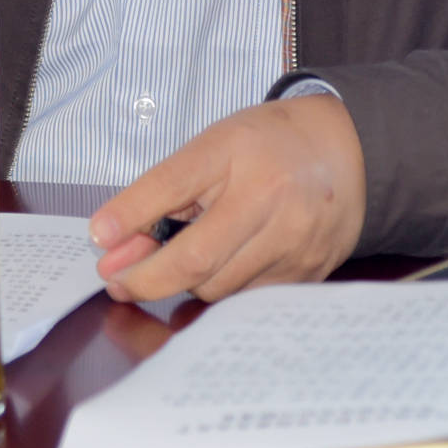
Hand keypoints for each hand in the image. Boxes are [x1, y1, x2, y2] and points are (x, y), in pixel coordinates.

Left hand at [88, 91, 365, 302]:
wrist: (348, 151)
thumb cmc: (266, 146)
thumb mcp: (212, 147)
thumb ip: (162, 193)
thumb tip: (111, 243)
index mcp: (236, 153)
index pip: (169, 187)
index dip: (128, 216)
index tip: (99, 238)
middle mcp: (269, 199)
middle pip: (195, 260)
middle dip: (146, 278)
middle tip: (118, 280)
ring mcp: (294, 242)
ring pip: (218, 289)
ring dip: (186, 284)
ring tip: (180, 262)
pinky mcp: (309, 273)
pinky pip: (247, 300)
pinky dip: (223, 289)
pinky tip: (220, 269)